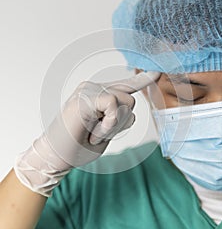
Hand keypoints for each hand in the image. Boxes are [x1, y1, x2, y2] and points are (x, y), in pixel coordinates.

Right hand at [14, 71, 159, 195]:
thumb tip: (131, 109)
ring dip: (113, 125)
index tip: (157, 72)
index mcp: (100, 95)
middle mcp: (94, 87)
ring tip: (93, 132)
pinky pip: (113, 104)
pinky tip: (93, 130)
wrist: (56, 156)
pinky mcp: (85, 96)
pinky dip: (107, 124)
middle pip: (131, 100)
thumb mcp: (106, 131)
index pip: (126, 85)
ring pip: (126, 101)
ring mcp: (88, 89)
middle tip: (98, 133)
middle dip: (121, 122)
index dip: (143, 80)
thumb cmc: (79, 145)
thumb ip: (119, 117)